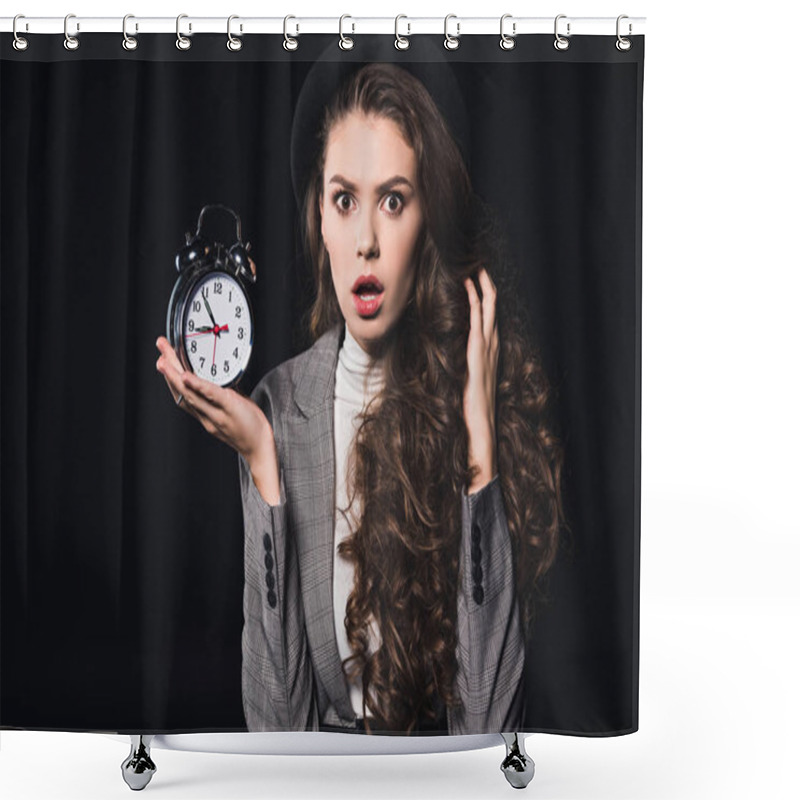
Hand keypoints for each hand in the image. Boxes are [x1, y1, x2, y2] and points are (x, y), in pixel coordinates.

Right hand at [155, 336, 271, 466]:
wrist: (260, 448)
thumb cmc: (250, 428)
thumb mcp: (233, 408)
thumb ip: (223, 395)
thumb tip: (220, 377)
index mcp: (205, 414)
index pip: (184, 394)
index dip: (171, 378)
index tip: (164, 361)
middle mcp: (206, 415)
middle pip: (182, 391)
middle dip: (169, 369)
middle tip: (160, 349)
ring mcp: (216, 413)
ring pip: (190, 394)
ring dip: (174, 375)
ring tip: (164, 360)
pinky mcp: (230, 408)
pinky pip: (211, 396)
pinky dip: (197, 385)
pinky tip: (187, 377)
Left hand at [463, 267, 498, 492]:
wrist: (479, 432)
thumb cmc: (470, 414)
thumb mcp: (463, 385)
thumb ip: (459, 371)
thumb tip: (445, 360)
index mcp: (487, 355)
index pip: (488, 319)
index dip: (484, 298)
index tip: (474, 280)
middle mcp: (491, 349)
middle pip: (492, 309)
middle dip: (486, 285)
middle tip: (478, 264)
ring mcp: (487, 351)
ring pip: (488, 311)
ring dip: (482, 288)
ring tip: (475, 268)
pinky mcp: (479, 356)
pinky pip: (478, 323)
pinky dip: (475, 303)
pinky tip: (468, 288)